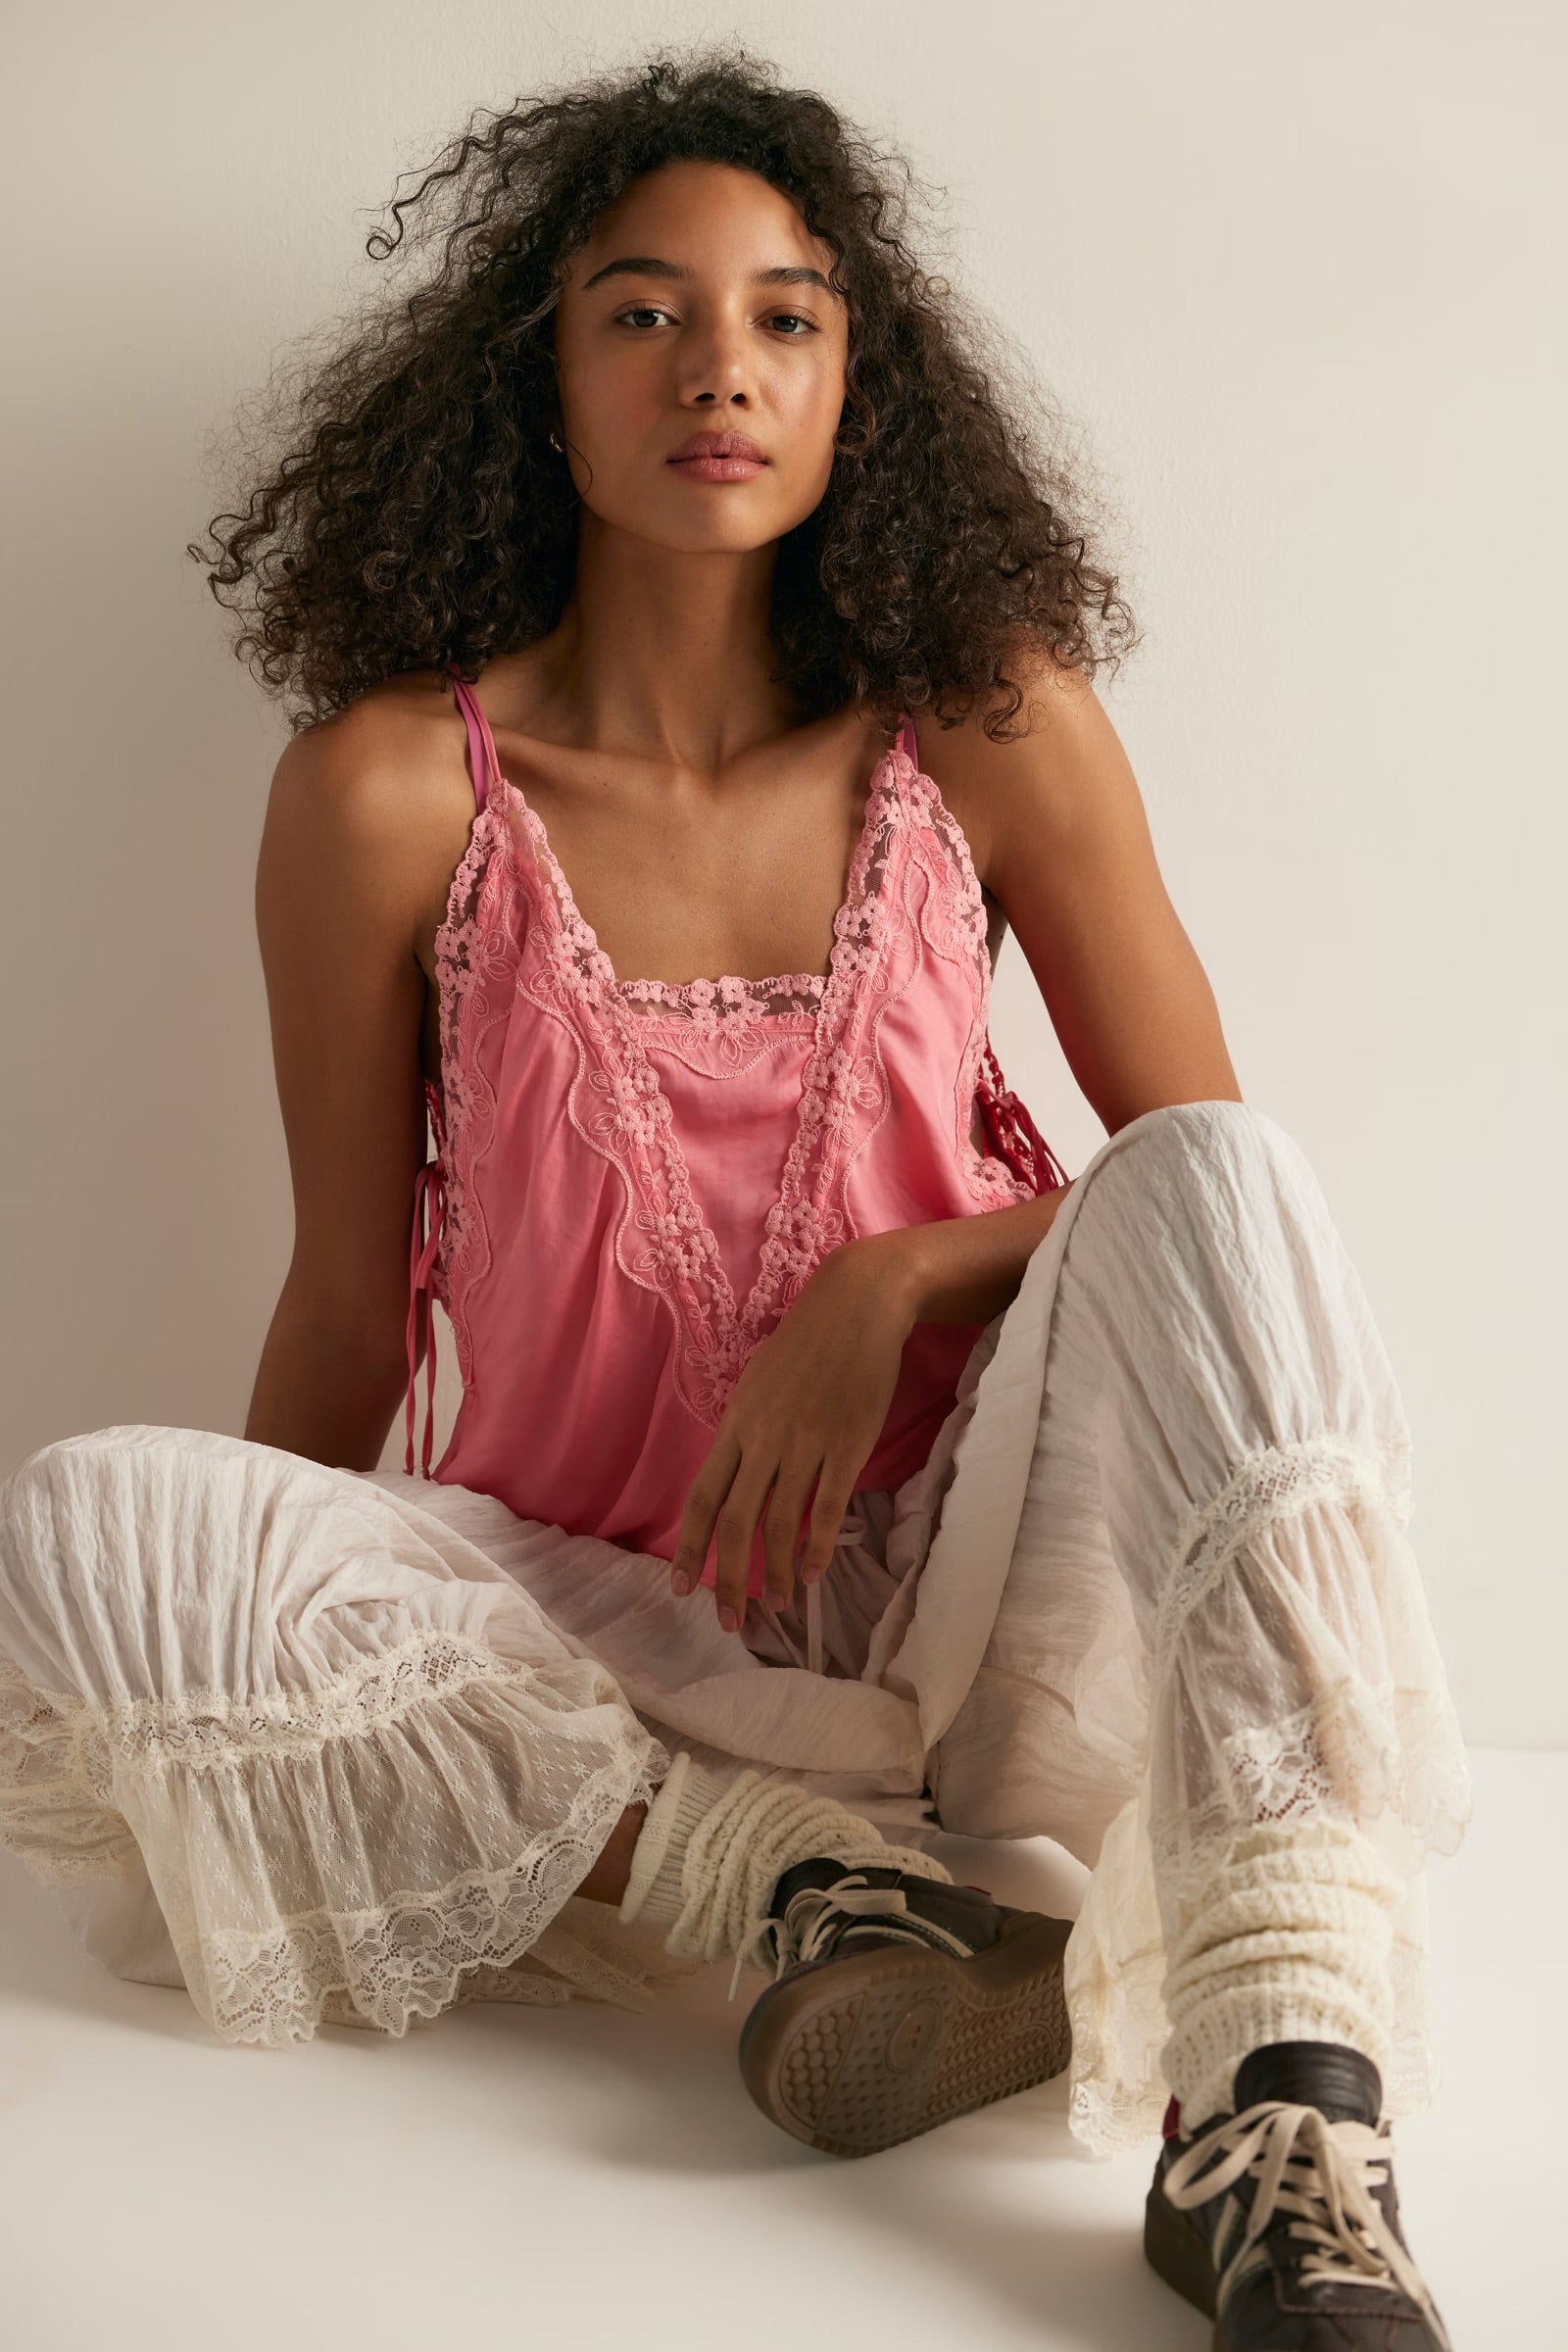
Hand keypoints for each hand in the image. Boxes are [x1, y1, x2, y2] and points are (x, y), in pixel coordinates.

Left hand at [668, 1235, 920, 1631]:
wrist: (857, 1305)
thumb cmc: (806, 1342)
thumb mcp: (758, 1383)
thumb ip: (746, 1431)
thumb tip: (735, 1472)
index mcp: (737, 1425)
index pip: (702, 1498)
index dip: (690, 1548)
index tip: (683, 1588)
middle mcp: (763, 1439)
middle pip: (735, 1523)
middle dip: (729, 1579)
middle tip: (729, 1622)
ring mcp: (806, 1443)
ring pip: (781, 1524)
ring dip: (777, 1573)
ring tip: (777, 1605)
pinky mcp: (847, 1444)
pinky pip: (828, 1507)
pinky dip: (818, 1547)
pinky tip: (815, 1575)